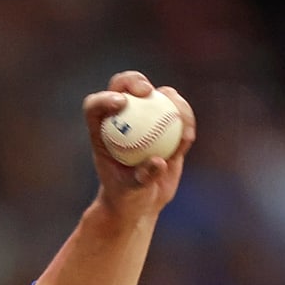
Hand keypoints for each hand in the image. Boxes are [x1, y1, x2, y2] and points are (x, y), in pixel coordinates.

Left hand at [83, 71, 195, 219]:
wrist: (143, 202)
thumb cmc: (127, 198)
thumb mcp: (131, 192)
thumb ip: (142, 177)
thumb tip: (158, 161)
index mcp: (102, 131)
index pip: (96, 106)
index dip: (105, 98)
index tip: (121, 104)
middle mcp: (122, 118)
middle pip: (124, 87)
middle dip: (135, 81)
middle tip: (148, 92)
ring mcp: (145, 118)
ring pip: (157, 96)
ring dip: (171, 101)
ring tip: (180, 120)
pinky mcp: (167, 124)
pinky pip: (178, 114)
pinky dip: (185, 121)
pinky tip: (188, 137)